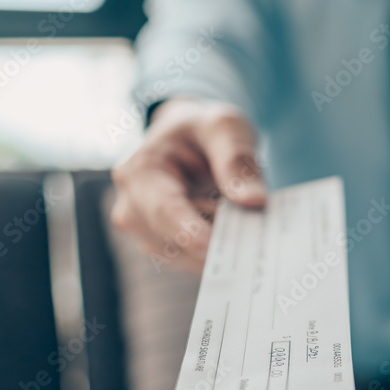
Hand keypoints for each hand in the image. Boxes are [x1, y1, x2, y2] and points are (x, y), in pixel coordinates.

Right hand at [111, 98, 264, 272]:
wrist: (191, 140)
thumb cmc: (204, 130)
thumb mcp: (224, 126)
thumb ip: (237, 159)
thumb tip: (254, 201)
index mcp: (140, 172)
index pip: (163, 209)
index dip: (187, 230)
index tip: (212, 247)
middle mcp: (134, 209)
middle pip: (177, 239)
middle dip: (218, 235)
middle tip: (255, 225)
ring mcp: (148, 234)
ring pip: (190, 257)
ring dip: (222, 244)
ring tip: (244, 218)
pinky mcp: (167, 250)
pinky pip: (197, 263)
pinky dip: (221, 253)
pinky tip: (240, 234)